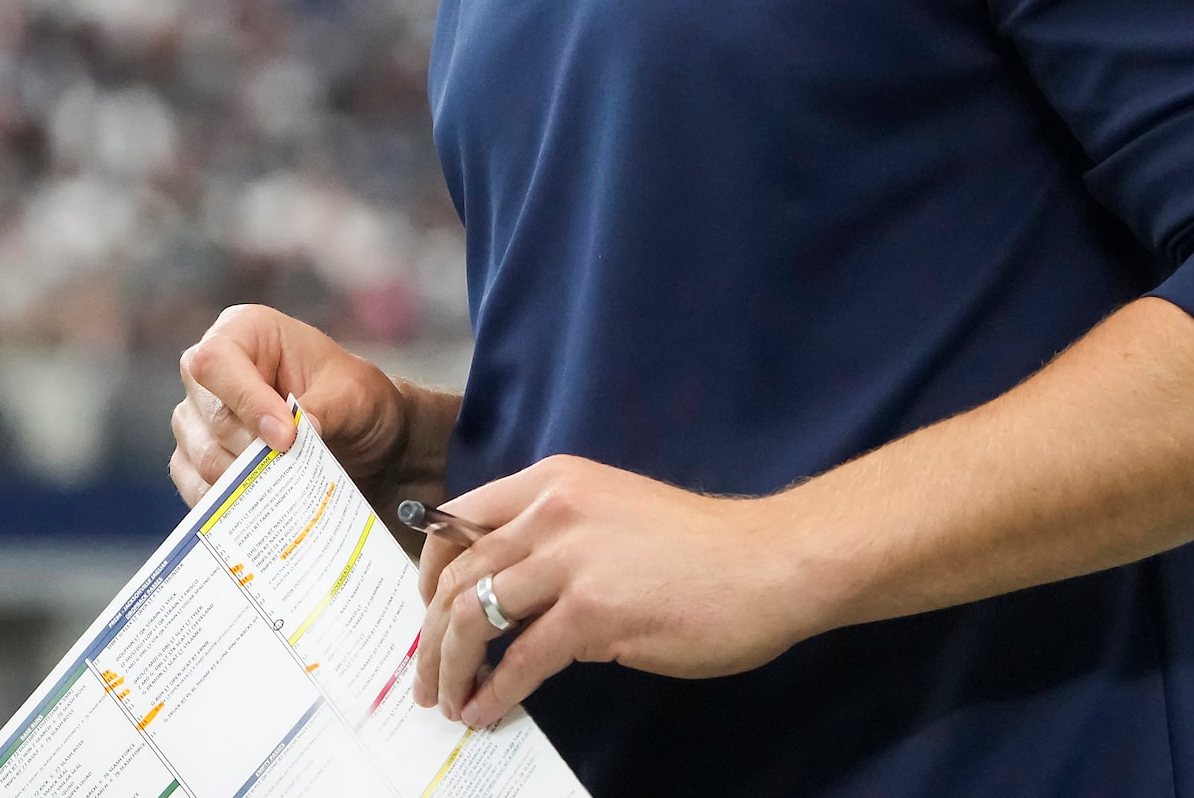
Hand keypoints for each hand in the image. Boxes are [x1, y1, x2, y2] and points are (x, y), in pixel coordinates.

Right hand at [168, 304, 421, 508]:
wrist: (361, 438)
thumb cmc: (355, 398)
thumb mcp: (353, 395)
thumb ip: (324, 408)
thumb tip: (296, 433)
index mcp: (244, 331)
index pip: (217, 362)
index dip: (246, 402)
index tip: (286, 438)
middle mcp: (211, 371)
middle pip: (209, 416)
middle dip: (254, 450)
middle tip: (295, 470)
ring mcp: (197, 416)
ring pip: (202, 456)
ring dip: (246, 479)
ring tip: (289, 486)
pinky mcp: (196, 457)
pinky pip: (194, 484)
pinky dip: (228, 501)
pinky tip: (264, 503)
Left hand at [412, 456, 817, 729]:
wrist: (768, 562)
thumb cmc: (700, 548)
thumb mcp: (609, 515)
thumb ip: (556, 543)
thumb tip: (510, 598)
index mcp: (553, 482)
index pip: (458, 521)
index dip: (428, 574)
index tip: (425, 613)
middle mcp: (551, 510)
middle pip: (456, 574)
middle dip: (430, 635)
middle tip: (428, 676)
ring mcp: (570, 559)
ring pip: (473, 617)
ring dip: (451, 668)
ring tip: (450, 701)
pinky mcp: (593, 611)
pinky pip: (520, 659)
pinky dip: (495, 691)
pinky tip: (488, 710)